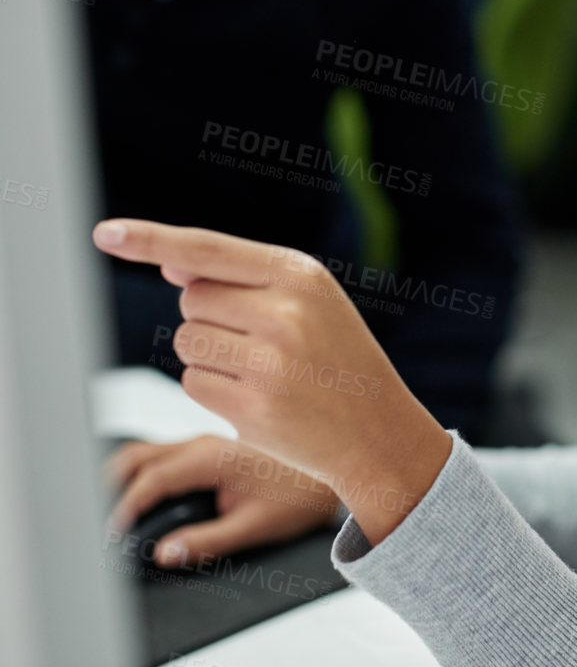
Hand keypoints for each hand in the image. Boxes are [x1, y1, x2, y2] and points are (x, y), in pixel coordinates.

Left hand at [92, 219, 452, 546]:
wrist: (380, 431)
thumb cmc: (337, 358)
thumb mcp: (309, 301)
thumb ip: (243, 278)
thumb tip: (171, 264)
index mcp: (300, 275)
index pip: (207, 249)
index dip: (150, 239)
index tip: (106, 234)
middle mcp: (284, 313)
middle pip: (191, 298)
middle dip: (209, 316)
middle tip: (259, 340)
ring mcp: (268, 363)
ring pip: (187, 341)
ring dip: (208, 355)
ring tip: (261, 369)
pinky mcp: (251, 408)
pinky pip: (193, 383)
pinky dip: (214, 391)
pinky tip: (257, 398)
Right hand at [104, 434, 340, 567]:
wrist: (337, 467)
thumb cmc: (302, 496)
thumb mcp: (257, 527)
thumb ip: (209, 541)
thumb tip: (165, 553)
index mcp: (213, 458)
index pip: (153, 478)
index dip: (126, 505)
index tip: (112, 532)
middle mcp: (204, 444)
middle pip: (138, 455)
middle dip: (111, 484)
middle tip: (98, 519)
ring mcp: (206, 443)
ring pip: (149, 451)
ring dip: (125, 476)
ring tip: (111, 510)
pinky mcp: (211, 450)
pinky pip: (165, 455)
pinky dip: (144, 473)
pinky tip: (143, 497)